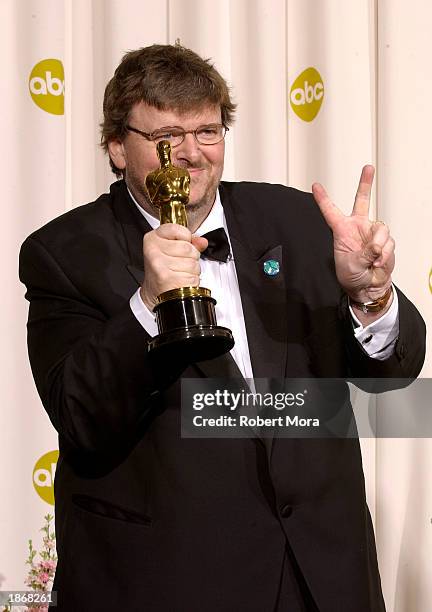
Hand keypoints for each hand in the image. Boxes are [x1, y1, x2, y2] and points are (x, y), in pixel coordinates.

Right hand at [140, 224, 207, 310]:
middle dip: (192, 257)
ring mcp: (159, 265)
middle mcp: (153, 251)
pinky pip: (192, 277)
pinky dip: (191, 281)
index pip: (177, 229)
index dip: (186, 237)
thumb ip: (189, 242)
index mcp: (152, 239)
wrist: (155, 292)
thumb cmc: (163, 270)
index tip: (182, 243)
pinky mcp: (166, 279)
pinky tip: (181, 281)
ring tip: (180, 273)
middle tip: (181, 263)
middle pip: (188, 248)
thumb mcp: (171, 250)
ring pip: (192, 263)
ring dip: (192, 271)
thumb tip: (202, 241)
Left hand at [312, 165, 394, 302]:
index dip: (323, 199)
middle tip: (368, 168)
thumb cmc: (352, 276)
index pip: (330, 212)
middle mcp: (357, 228)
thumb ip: (365, 253)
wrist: (368, 287)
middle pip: (362, 200)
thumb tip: (378, 245)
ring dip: (379, 245)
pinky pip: (388, 242)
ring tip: (373, 260)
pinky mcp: (385, 241)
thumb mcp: (352, 265)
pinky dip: (385, 254)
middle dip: (366, 183)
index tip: (316, 186)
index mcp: (342, 231)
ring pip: (381, 228)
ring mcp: (372, 233)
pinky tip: (378, 263)